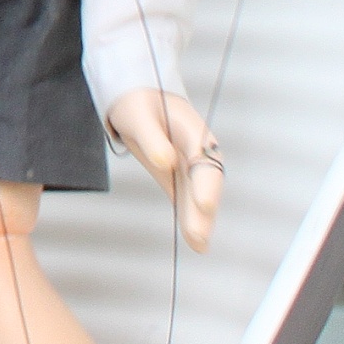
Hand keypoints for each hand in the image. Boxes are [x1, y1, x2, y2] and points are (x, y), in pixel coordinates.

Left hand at [106, 89, 221, 251]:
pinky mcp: (178, 175)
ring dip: (199, 220)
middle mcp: (199, 151)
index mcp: (193, 132)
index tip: (204, 203)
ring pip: (198, 195)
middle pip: (206, 183)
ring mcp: (191, 164)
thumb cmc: (137, 103)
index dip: (206, 183)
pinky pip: (185, 198)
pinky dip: (189, 218)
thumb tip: (165, 160)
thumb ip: (152, 138)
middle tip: (199, 236)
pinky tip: (195, 242)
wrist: (137, 97)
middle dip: (203, 210)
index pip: (205, 160)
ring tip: (199, 246)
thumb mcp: (138, 115)